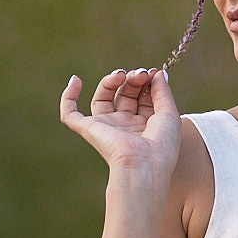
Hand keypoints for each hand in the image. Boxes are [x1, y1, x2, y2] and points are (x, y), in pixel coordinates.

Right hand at [58, 67, 179, 183]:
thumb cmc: (161, 146)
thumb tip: (158, 73)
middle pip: (124, 94)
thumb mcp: (169, 113)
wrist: (145, 165)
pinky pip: (71, 115)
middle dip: (132, 79)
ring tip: (121, 75)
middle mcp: (125, 126)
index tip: (153, 73)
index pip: (142, 96)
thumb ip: (163, 92)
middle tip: (141, 74)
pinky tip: (76, 80)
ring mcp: (107, 127)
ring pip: (102, 99)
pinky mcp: (89, 130)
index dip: (147, 81)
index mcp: (145, 125)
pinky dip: (68, 98)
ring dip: (110, 81)